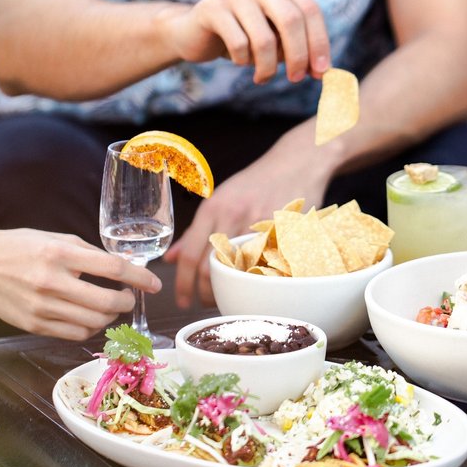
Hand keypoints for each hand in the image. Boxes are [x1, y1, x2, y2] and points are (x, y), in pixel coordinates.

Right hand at [0, 229, 160, 338]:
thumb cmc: (19, 247)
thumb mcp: (55, 238)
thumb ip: (87, 252)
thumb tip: (120, 266)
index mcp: (59, 253)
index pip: (112, 268)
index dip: (139, 277)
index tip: (153, 283)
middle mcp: (52, 281)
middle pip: (107, 301)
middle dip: (127, 301)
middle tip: (129, 297)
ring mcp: (42, 307)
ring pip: (94, 322)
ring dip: (111, 316)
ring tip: (110, 306)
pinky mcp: (35, 325)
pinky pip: (75, 333)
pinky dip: (91, 328)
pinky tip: (91, 318)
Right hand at [159, 0, 330, 83]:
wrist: (196, 33)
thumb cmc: (245, 36)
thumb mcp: (277, 38)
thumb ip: (300, 47)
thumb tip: (326, 72)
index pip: (310, 10)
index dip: (319, 43)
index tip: (322, 73)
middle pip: (291, 20)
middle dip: (298, 56)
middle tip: (297, 79)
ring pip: (264, 38)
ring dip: (268, 66)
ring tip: (263, 76)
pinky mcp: (212, 7)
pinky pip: (239, 44)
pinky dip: (243, 61)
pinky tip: (239, 61)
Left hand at [164, 147, 330, 307]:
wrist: (295, 163)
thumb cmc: (255, 184)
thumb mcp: (219, 201)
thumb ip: (195, 232)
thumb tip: (171, 258)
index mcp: (213, 209)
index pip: (190, 254)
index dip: (183, 284)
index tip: (182, 301)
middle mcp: (233, 216)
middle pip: (211, 267)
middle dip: (206, 293)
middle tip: (206, 303)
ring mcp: (260, 224)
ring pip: (239, 270)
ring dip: (232, 289)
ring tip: (230, 295)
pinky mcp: (283, 231)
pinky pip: (269, 264)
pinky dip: (261, 279)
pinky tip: (258, 284)